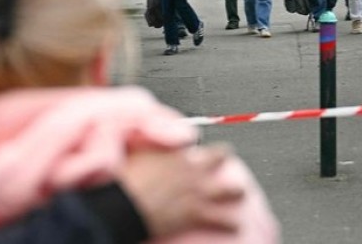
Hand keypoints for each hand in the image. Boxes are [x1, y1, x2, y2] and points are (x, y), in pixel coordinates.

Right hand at [118, 145, 243, 236]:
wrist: (123, 205)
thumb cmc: (121, 179)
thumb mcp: (130, 151)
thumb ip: (141, 143)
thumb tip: (136, 136)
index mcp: (173, 150)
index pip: (192, 137)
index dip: (191, 141)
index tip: (190, 143)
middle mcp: (190, 167)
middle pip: (220, 155)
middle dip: (224, 156)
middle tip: (225, 157)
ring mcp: (197, 190)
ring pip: (230, 189)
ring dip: (236, 192)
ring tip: (241, 193)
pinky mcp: (197, 213)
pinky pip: (222, 219)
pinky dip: (229, 223)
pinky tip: (235, 225)